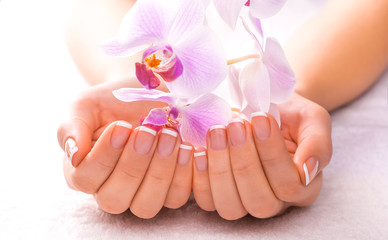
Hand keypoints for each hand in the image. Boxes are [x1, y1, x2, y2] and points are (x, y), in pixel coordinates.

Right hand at [57, 79, 192, 217]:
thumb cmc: (112, 102)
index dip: (104, 156)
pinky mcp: (168, 191)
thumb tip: (73, 153)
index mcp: (83, 172)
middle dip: (133, 165)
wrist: (145, 95)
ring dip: (160, 172)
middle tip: (147, 131)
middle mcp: (110, 190)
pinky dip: (183, 174)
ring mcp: (140, 195)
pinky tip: (186, 147)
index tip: (121, 126)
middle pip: (115, 198)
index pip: (86, 178)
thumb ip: (71, 127)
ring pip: (146, 205)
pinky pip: (176, 197)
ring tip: (170, 136)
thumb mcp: (85, 106)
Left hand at [192, 93, 331, 219]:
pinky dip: (197, 176)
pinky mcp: (218, 195)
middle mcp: (275, 201)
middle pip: (259, 201)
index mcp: (303, 186)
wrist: (263, 107)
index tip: (260, 116)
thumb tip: (308, 168)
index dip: (272, 153)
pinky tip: (196, 148)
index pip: (289, 185)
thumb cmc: (289, 115)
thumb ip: (318, 143)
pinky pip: (205, 200)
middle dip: (244, 161)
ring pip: (230, 206)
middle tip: (234, 124)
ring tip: (216, 132)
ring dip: (219, 169)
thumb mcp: (312, 119)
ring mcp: (244, 202)